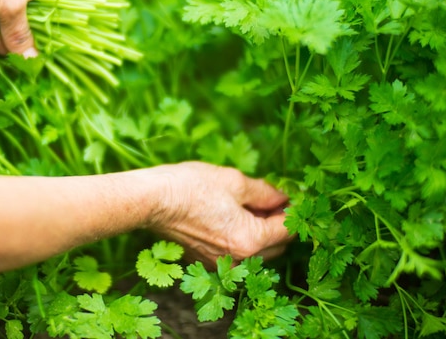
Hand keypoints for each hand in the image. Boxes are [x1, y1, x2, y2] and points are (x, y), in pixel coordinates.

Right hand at [149, 162, 290, 267]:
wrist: (153, 200)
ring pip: (257, 253)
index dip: (293, 211)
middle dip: (278, 224)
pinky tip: (233, 218)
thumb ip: (265, 193)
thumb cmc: (191, 187)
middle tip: (272, 200)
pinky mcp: (207, 261)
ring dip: (261, 234)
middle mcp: (238, 260)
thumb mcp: (235, 181)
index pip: (287, 230)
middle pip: (276, 246)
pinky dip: (242, 240)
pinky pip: (237, 255)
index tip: (291, 197)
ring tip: (251, 208)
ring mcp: (221, 264)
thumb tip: (283, 198)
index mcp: (250, 240)